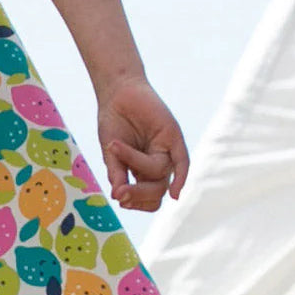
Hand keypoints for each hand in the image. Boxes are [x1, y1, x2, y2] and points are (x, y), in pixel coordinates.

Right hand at [96, 77, 188, 211]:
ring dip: (135, 162)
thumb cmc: (113, 121)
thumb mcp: (111, 151)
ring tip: (114, 147)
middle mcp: (158, 164)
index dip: (136, 202)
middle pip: (156, 191)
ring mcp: (167, 151)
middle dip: (138, 193)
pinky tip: (174, 194)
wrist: (117, 92)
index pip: (148, 198)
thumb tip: (118, 196)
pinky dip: (180, 178)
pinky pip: (182, 162)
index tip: (119, 197)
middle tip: (120, 192)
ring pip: (160, 173)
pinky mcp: (174, 137)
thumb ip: (117, 172)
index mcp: (142, 170)